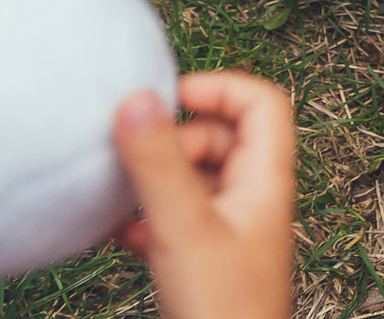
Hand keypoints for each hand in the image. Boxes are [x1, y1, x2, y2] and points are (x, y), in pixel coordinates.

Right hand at [113, 72, 294, 318]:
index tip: (168, 99)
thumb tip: (137, 96)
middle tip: (138, 162)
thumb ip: (158, 163)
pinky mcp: (205, 261)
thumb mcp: (182, 227)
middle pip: (221, 137)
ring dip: (154, 181)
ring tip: (120, 199)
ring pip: (194, 180)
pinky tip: (117, 235)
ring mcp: (230, 231)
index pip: (262, 103)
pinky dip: (146, 217)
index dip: (219, 87)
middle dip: (175, 141)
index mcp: (266, 180)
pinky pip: (175, 218)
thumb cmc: (221, 309)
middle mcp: (254, 199)